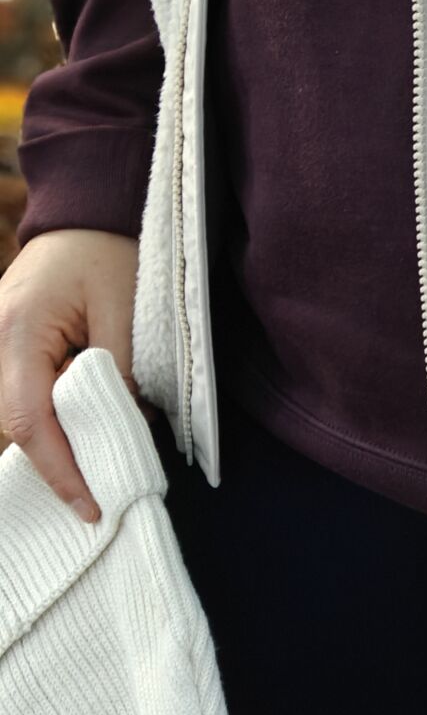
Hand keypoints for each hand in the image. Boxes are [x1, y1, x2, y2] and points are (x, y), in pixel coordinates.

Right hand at [0, 228, 149, 521]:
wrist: (87, 208)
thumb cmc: (110, 249)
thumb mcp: (126, 310)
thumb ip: (120, 374)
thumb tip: (125, 430)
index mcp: (17, 329)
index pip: (29, 421)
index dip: (60, 470)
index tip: (91, 506)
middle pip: (12, 425)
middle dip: (55, 462)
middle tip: (98, 494)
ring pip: (12, 414)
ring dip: (50, 440)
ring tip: (92, 467)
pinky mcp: (1, 343)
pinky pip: (15, 394)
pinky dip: (44, 418)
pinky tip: (75, 431)